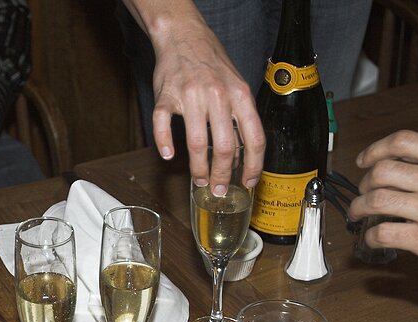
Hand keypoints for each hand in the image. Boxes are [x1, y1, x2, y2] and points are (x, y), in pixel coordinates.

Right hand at [127, 0, 263, 192]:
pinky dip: (164, 144)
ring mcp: (191, 96)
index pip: (254, 138)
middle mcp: (218, 95)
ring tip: (199, 180)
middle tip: (219, 189)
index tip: (247, 183)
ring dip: (198, 168)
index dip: (253, 166)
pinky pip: (163, 125)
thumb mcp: (236, 86)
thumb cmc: (211, 63)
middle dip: (222, 175)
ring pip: (198, 143)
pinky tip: (168, 155)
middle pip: (226, 147)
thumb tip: (239, 157)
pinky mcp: (166, 96)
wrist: (183, 35)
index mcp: (240, 95)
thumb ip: (239, 118)